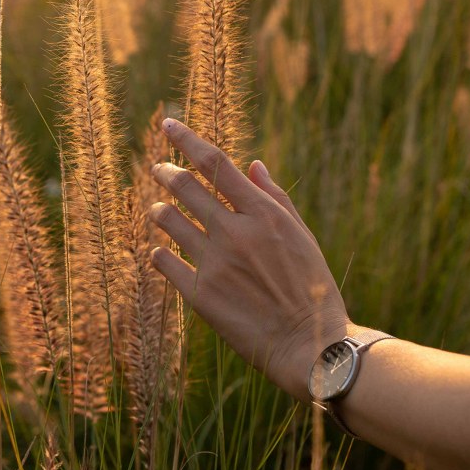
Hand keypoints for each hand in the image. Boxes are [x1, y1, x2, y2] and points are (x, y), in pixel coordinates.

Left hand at [147, 118, 348, 399]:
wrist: (310, 346)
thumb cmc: (311, 288)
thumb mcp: (301, 236)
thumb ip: (273, 198)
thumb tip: (251, 165)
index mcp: (263, 213)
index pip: (215, 163)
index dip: (187, 140)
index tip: (168, 124)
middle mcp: (235, 232)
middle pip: (185, 186)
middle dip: (166, 172)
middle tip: (159, 170)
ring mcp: (215, 263)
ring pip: (168, 220)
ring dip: (159, 209)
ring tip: (158, 209)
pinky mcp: (200, 294)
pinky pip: (164, 261)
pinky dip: (159, 250)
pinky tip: (161, 250)